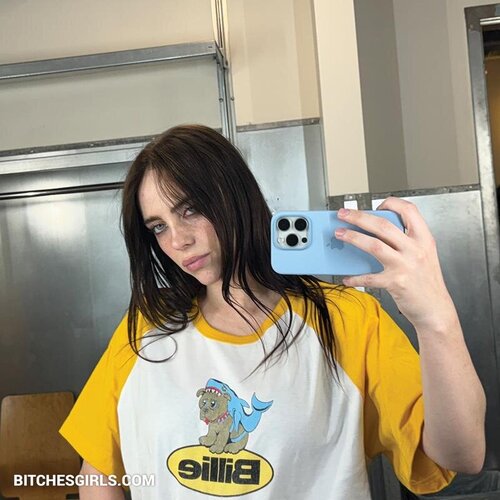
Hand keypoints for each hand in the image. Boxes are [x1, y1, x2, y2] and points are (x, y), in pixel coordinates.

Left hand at [336, 197, 457, 332]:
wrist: (436, 310)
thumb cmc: (427, 283)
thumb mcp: (424, 255)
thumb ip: (406, 242)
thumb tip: (375, 232)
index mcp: (424, 239)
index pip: (409, 210)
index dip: (391, 203)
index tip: (377, 205)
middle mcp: (415, 249)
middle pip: (383, 225)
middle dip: (359, 216)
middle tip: (343, 214)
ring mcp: (405, 265)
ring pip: (373, 245)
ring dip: (353, 237)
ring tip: (340, 234)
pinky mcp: (396, 282)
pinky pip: (369, 277)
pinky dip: (356, 277)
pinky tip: (347, 277)